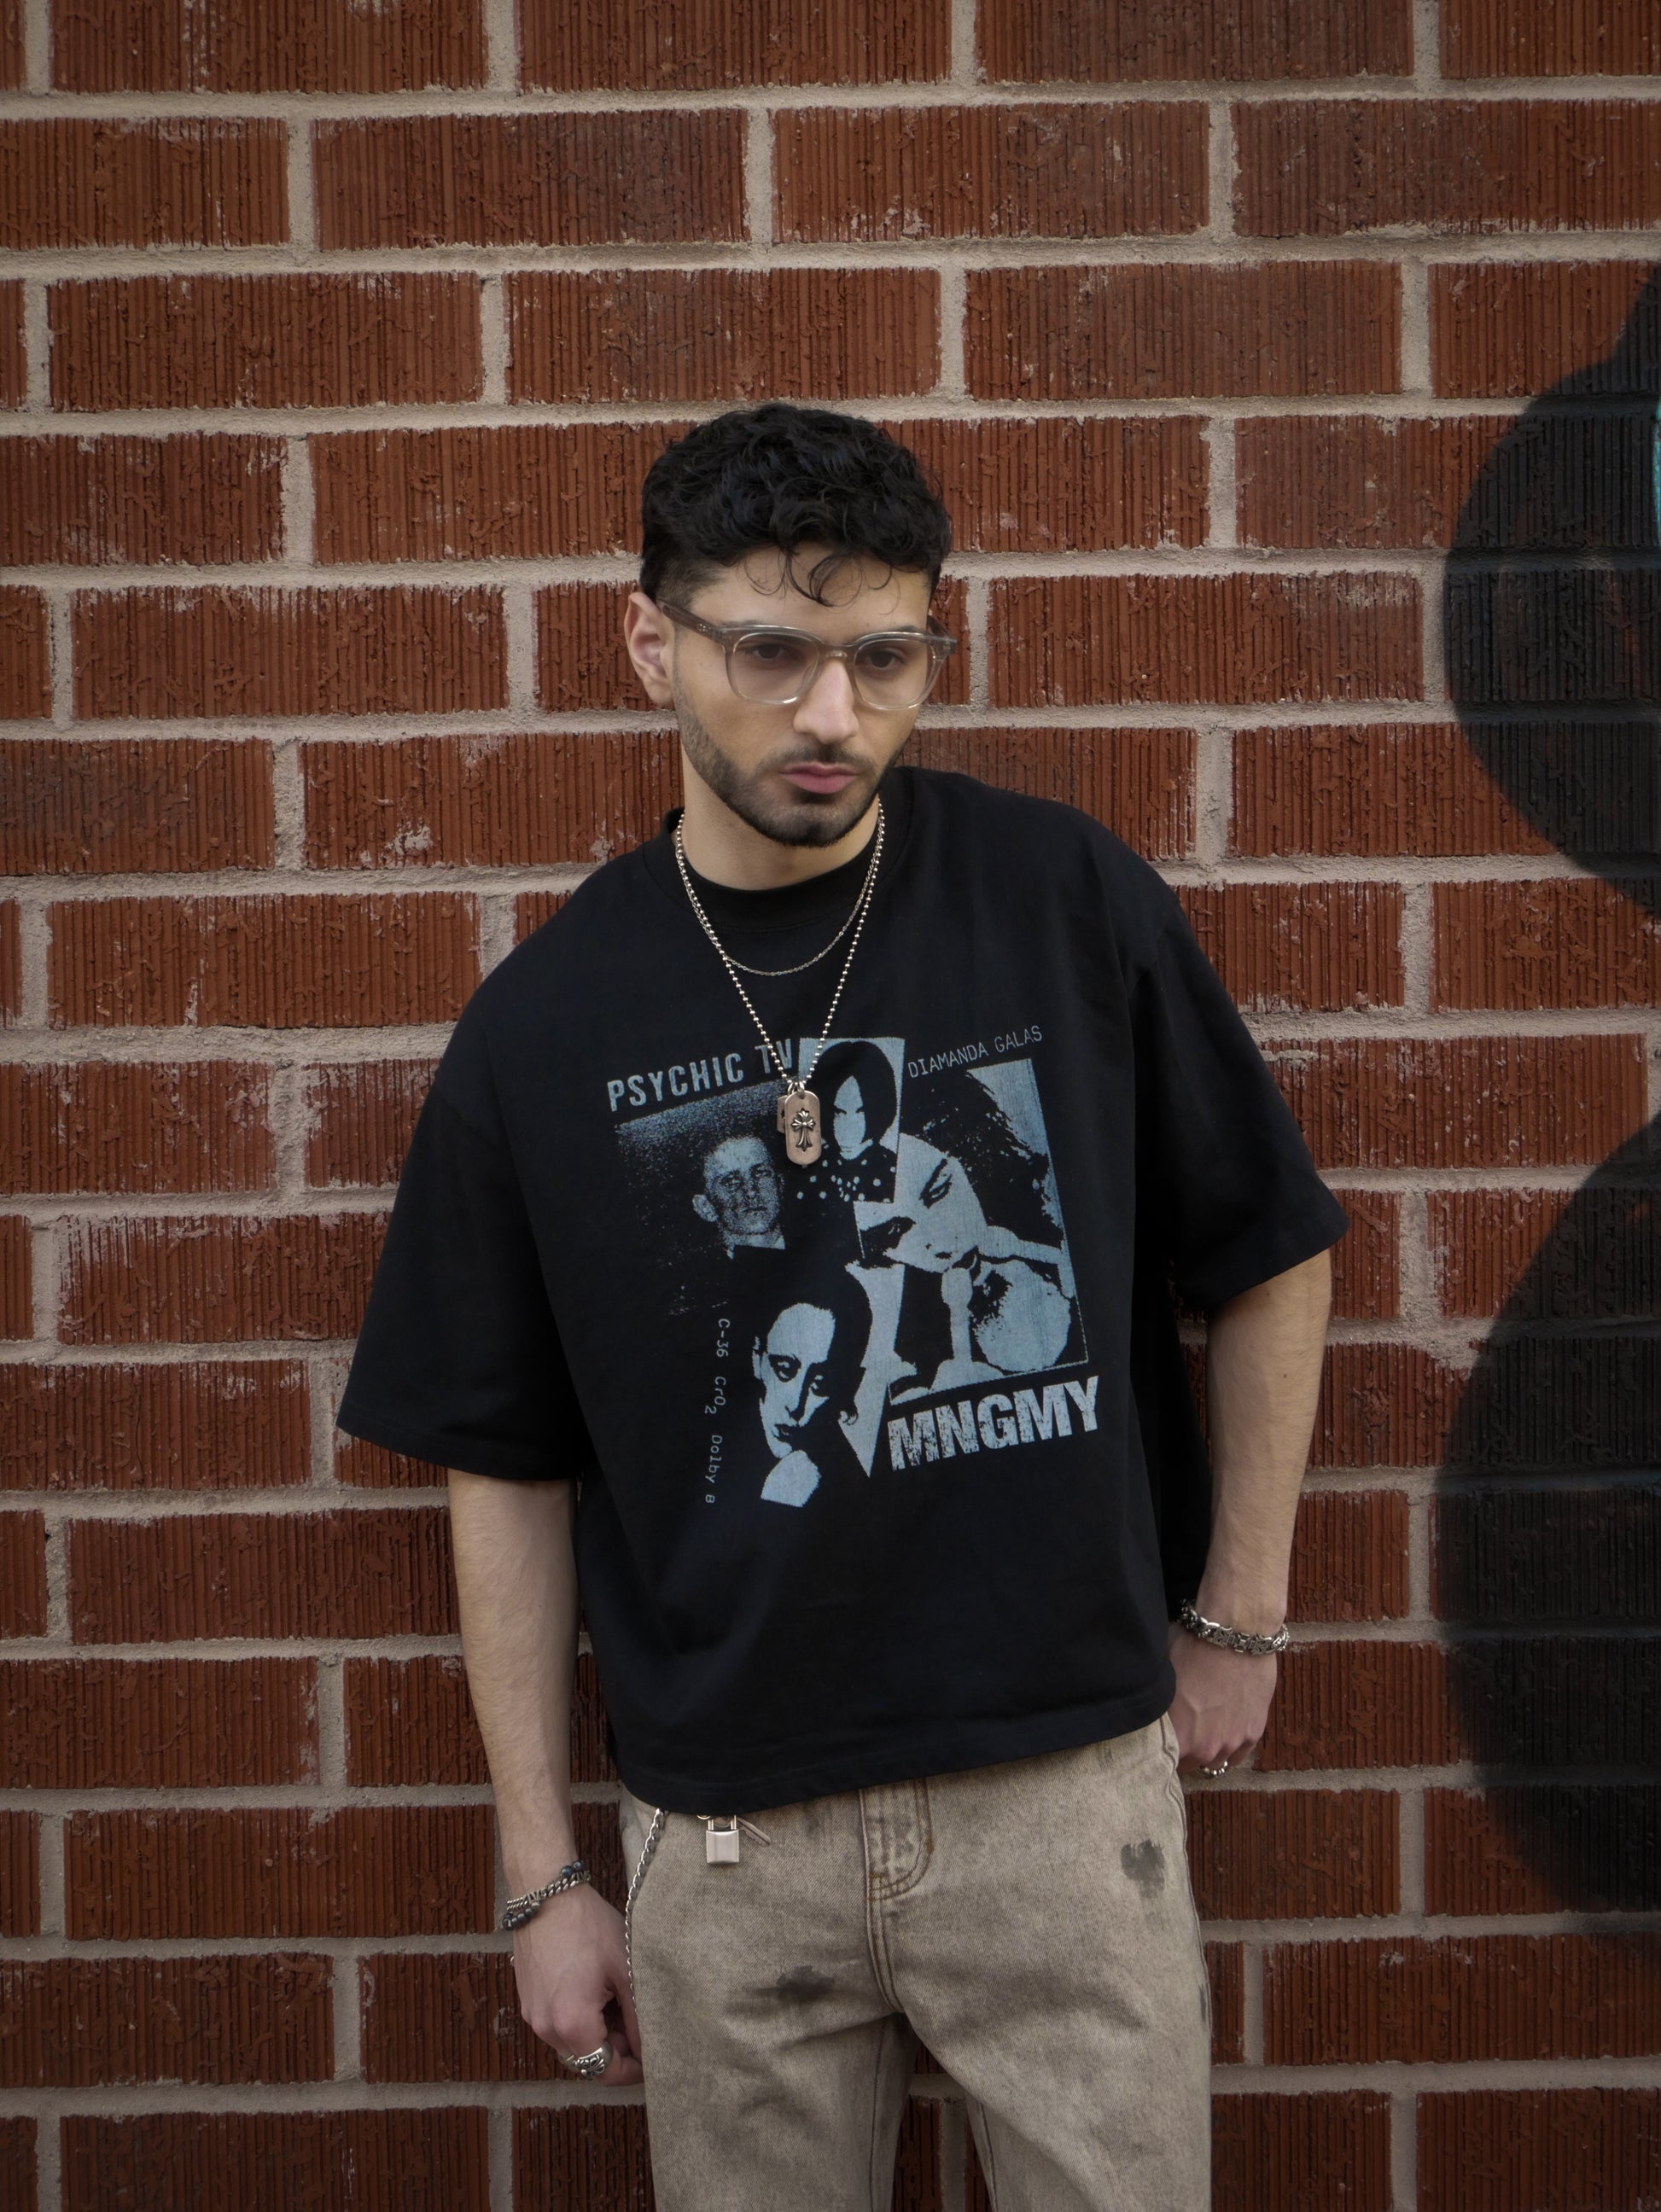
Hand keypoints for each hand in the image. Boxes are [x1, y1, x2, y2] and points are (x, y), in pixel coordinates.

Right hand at [510, 1883, 642, 2084]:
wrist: (546, 1895)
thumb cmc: (589, 1927)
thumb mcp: (625, 1970)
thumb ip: (637, 2018)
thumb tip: (648, 2049)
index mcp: (573, 2025)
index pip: (606, 2073)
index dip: (633, 2071)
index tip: (651, 2056)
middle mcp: (547, 2030)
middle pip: (588, 2062)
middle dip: (615, 2050)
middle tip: (635, 2019)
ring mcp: (533, 2017)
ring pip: (572, 2046)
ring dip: (596, 2035)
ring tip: (615, 1999)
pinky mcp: (528, 2004)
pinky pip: (557, 2027)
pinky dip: (578, 2021)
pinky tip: (593, 1990)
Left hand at [1166, 1622, 1277, 1774]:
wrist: (1234, 1634)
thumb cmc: (1191, 1647)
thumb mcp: (1162, 1675)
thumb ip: (1157, 1705)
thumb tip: (1148, 1710)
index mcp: (1177, 1737)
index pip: (1163, 1761)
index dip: (1161, 1750)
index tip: (1161, 1740)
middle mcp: (1204, 1749)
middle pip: (1189, 1764)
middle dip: (1185, 1750)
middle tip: (1183, 1730)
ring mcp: (1231, 1743)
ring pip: (1215, 1761)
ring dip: (1208, 1749)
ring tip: (1204, 1728)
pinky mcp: (1253, 1734)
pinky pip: (1238, 1755)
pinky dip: (1231, 1745)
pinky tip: (1224, 1729)